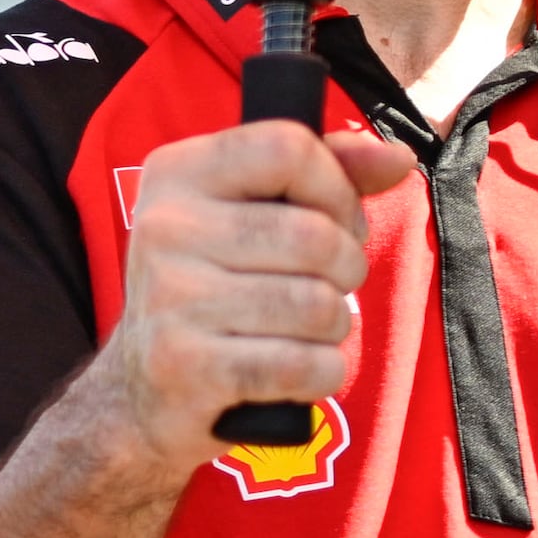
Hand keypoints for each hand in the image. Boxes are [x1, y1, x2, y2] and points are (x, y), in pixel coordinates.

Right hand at [82, 120, 412, 475]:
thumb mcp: (253, 214)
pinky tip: (291, 373)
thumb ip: (327, 175)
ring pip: (317, 306)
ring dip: (331, 328)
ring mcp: (169, 298)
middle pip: (315, 235)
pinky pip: (302, 365)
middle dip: (345, 269)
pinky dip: (318, 374)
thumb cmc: (214, 289)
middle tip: (320, 286)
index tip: (331, 220)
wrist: (139, 389)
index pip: (288, 148)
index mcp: (176, 174)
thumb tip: (399, 158)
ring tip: (298, 332)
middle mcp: (163, 228)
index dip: (336, 188)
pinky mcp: (184, 366)